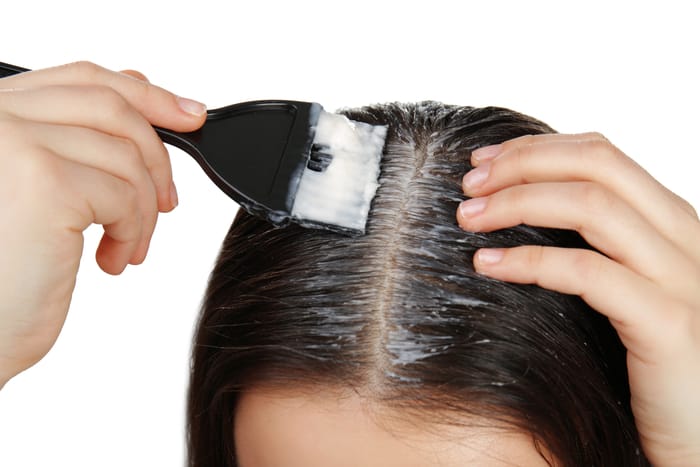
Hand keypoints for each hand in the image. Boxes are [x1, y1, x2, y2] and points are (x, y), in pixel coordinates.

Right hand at [0, 62, 205, 386]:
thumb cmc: (6, 273)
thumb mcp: (43, 189)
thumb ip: (79, 137)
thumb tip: (142, 95)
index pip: (83, 78)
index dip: (145, 94)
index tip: (189, 115)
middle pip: (111, 106)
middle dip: (158, 153)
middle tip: (170, 200)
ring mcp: (15, 141)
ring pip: (126, 155)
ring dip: (143, 208)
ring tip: (129, 246)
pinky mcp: (44, 181)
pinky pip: (124, 195)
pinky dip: (134, 231)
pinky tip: (113, 260)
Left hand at [457, 133, 699, 465]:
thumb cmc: (644, 357)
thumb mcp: (622, 286)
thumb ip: (592, 245)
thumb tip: (516, 209)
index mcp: (669, 221)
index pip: (600, 155)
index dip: (535, 149)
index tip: (481, 161)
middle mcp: (682, 237)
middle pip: (596, 165)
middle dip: (522, 165)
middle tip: (467, 185)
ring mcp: (682, 277)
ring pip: (592, 206)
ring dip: (517, 203)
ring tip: (468, 218)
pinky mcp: (668, 323)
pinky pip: (589, 272)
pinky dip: (530, 261)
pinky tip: (488, 266)